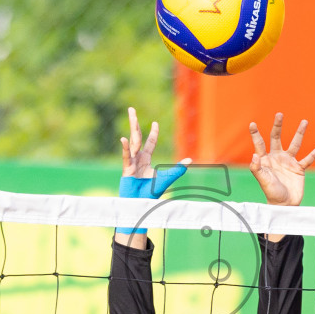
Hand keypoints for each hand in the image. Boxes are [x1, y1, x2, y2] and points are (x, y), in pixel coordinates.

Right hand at [117, 107, 190, 238]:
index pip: (149, 142)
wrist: (141, 204)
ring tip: (131, 116)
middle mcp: (138, 159)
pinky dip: (126, 149)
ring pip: (132, 142)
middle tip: (131, 109)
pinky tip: (124, 139)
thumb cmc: (151, 193)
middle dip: (134, 122)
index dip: (152, 132)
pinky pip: (126, 157)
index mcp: (146, 160)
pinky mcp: (127, 170)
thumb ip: (177, 169)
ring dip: (132, 129)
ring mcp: (131, 163)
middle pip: (137, 136)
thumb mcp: (166, 178)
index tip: (155, 122)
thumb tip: (190, 161)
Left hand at [249, 113, 314, 207]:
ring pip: (295, 144)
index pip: (260, 144)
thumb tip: (255, 154)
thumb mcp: (262, 180)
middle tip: (280, 114)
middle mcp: (277, 158)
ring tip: (304, 121)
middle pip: (277, 138)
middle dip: (277, 126)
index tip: (252, 124)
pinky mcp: (299, 169)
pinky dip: (314, 153)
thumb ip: (256, 168)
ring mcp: (288, 162)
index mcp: (265, 160)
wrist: (284, 205)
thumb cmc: (270, 192)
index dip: (255, 134)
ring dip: (300, 133)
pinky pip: (307, 159)